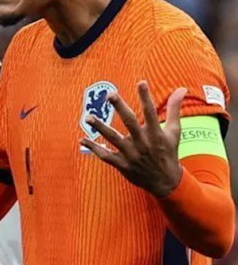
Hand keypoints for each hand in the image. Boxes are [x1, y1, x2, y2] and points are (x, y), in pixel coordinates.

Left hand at [80, 81, 185, 196]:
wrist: (166, 182)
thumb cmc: (168, 152)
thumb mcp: (174, 131)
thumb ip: (174, 109)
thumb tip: (181, 88)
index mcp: (156, 134)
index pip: (150, 112)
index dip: (146, 97)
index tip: (141, 82)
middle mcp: (143, 143)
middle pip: (130, 122)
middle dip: (120, 107)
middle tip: (110, 94)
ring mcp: (131, 154)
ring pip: (113, 138)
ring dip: (100, 128)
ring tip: (88, 117)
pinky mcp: (122, 164)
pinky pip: (105, 156)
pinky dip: (94, 148)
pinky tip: (82, 140)